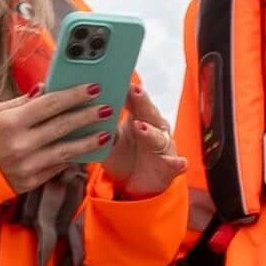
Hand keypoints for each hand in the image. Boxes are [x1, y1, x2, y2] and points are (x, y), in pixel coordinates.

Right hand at [0, 83, 111, 190]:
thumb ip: (20, 103)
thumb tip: (44, 90)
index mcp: (10, 122)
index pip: (50, 104)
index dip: (74, 95)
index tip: (93, 87)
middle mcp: (21, 145)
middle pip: (63, 126)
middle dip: (88, 115)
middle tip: (107, 107)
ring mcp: (27, 166)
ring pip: (66, 151)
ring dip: (88, 141)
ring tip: (105, 132)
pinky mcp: (30, 182)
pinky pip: (57, 168)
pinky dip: (72, 158)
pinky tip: (85, 150)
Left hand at [104, 85, 187, 201]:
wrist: (135, 185)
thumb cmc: (123, 156)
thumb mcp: (109, 141)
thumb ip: (103, 126)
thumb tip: (86, 108)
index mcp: (140, 117)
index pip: (135, 100)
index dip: (129, 90)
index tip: (120, 79)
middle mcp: (155, 127)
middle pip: (149, 112)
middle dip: (142, 101)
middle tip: (134, 90)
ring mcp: (163, 146)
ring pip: (159, 137)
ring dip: (151, 132)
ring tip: (141, 126)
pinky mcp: (170, 166)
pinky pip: (175, 163)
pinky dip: (177, 163)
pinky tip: (179, 162)